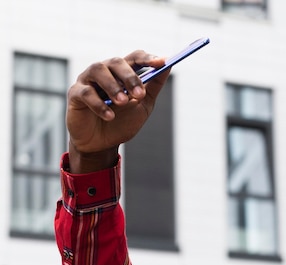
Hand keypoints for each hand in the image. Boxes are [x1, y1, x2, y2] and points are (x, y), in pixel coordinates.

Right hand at [66, 51, 168, 172]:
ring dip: (113, 86)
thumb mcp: (143, 106)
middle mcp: (104, 72)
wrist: (102, 144)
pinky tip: (110, 116)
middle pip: (116, 62)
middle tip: (139, 94)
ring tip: (123, 102)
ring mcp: (88, 81)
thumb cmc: (122, 122)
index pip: (134, 58)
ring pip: (98, 71)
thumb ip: (153, 87)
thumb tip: (168, 66)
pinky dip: (99, 104)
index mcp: (122, 74)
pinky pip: (86, 93)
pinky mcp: (75, 94)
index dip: (147, 58)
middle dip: (130, 76)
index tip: (162, 63)